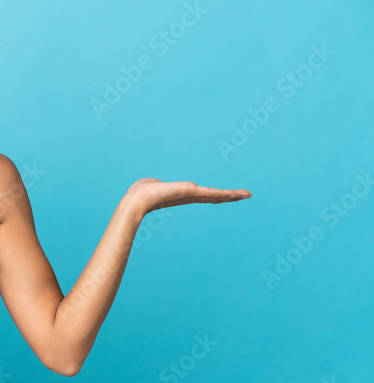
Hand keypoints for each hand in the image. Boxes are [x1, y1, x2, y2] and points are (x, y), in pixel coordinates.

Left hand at [125, 178, 251, 216]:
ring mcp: (190, 195)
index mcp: (182, 194)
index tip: (227, 195)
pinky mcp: (190, 192)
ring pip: (215, 195)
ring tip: (246, 195)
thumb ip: (157, 184)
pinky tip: (233, 194)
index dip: (216, 195)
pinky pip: (210, 193)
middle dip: (230, 196)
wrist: (138, 198)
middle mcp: (189, 197)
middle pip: (213, 196)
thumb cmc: (140, 192)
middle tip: (246, 195)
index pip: (203, 195)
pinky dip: (223, 193)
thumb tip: (153, 184)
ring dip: (231, 195)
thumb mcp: (152, 185)